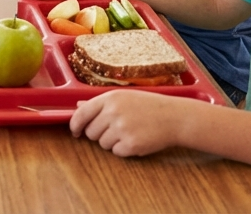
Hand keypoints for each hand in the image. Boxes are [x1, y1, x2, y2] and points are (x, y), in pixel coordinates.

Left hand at [70, 91, 189, 156]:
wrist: (175, 117)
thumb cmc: (150, 106)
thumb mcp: (124, 97)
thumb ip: (101, 103)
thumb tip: (78, 105)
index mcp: (110, 98)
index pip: (81, 114)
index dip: (75, 125)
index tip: (76, 132)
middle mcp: (113, 112)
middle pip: (91, 132)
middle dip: (99, 134)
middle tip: (116, 129)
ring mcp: (122, 129)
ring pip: (102, 144)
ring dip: (113, 142)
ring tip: (130, 132)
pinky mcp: (131, 144)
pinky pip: (116, 152)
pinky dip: (124, 150)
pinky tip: (136, 140)